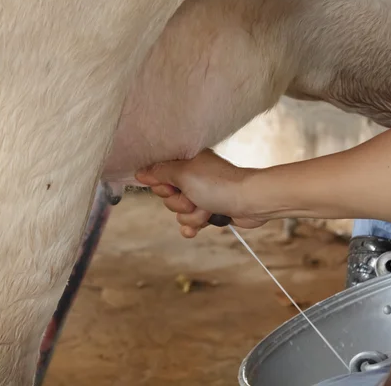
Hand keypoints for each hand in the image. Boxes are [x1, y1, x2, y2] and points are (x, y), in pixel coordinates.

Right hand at [135, 149, 266, 237]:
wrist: (249, 201)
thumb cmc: (219, 184)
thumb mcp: (183, 174)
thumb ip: (159, 173)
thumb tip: (140, 172)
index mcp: (186, 162)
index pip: (158, 175)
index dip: (162, 185)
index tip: (171, 187)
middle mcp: (192, 177)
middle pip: (168, 197)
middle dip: (179, 203)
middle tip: (194, 197)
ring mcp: (201, 195)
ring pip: (179, 212)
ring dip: (192, 215)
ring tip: (207, 208)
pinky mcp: (210, 210)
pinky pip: (190, 222)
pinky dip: (194, 225)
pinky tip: (198, 228)